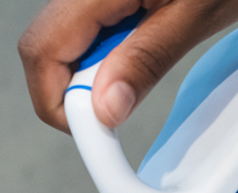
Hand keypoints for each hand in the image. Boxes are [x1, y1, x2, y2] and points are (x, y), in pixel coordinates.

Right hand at [18, 0, 237, 132]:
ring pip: (63, 42)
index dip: (61, 103)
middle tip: (117, 110)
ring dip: (91, 73)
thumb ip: (146, 59)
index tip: (97, 132)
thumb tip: (106, 109)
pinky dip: (104, 54)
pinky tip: (139, 52)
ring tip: (136, 75)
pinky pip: (87, 30)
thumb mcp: (195, 15)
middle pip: (43, 49)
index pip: (42, 52)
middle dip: (71, 92)